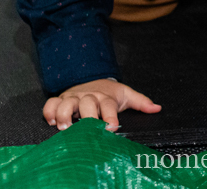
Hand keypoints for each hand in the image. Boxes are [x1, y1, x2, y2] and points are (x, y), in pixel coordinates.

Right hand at [43, 78, 160, 131]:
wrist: (92, 79)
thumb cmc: (109, 92)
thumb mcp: (126, 95)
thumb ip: (141, 102)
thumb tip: (157, 108)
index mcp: (105, 97)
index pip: (108, 106)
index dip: (110, 117)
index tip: (111, 128)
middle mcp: (89, 97)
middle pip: (87, 104)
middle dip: (87, 117)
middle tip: (87, 129)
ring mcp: (73, 98)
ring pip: (66, 103)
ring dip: (64, 115)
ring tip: (66, 127)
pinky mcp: (61, 100)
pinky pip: (50, 104)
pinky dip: (49, 112)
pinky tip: (52, 122)